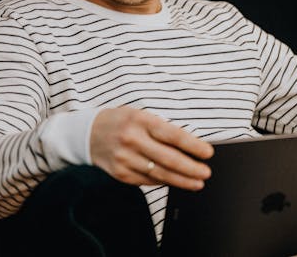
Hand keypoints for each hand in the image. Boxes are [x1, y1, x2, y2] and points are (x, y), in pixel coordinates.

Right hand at [90, 107, 213, 189]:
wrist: (88, 133)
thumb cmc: (122, 121)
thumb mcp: (141, 115)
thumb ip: (162, 129)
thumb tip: (190, 146)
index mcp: (141, 121)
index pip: (172, 135)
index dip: (193, 145)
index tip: (208, 153)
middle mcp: (132, 140)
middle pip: (168, 158)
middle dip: (191, 168)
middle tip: (206, 173)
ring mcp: (125, 158)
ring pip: (159, 173)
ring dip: (182, 180)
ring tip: (197, 182)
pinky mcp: (120, 173)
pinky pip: (147, 181)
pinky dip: (164, 182)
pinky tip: (176, 182)